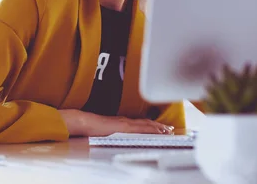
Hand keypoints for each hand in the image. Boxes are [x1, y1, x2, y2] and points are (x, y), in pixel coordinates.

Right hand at [59, 109, 173, 136]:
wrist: (86, 121)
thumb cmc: (92, 126)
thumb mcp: (105, 129)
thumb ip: (112, 131)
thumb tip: (115, 135)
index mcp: (121, 122)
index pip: (139, 123)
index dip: (151, 125)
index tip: (160, 127)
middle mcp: (125, 120)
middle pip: (146, 123)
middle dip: (159, 125)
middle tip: (170, 128)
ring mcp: (126, 123)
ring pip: (146, 124)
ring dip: (158, 127)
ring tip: (168, 130)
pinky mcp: (124, 127)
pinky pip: (142, 128)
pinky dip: (151, 129)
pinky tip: (158, 131)